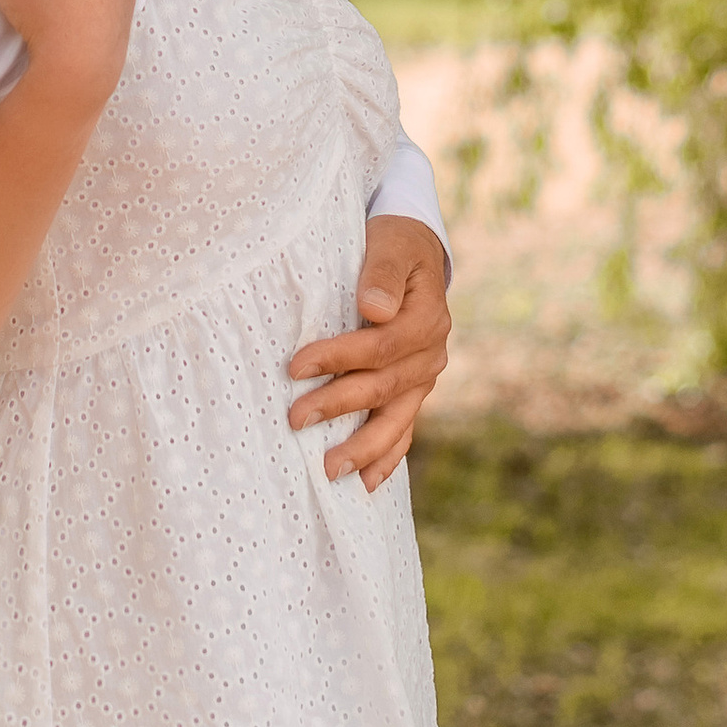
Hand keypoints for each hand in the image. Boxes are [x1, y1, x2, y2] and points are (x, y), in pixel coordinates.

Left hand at [287, 217, 450, 491]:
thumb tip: (374, 309)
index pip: (380, 347)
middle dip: (338, 405)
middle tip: (295, 419)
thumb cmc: (394, 243)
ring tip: (328, 471)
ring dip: (363, 447)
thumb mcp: (390, 243)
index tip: (295, 366)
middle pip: (383, 387)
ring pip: (396, 419)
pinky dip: (387, 457)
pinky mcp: (414, 391)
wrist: (414, 252)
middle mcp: (431, 354)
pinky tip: (365, 482)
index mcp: (427, 319)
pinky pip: (404, 429)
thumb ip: (382, 273)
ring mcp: (425, 378)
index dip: (338, 357)